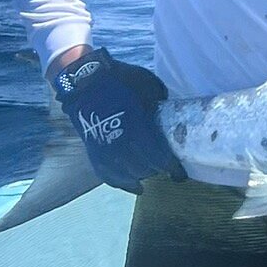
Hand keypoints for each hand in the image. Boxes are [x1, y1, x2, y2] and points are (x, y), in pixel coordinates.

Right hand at [53, 48, 186, 192]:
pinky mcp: (93, 152)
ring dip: (142, 175)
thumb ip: (160, 106)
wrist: (86, 80)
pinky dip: (122, 182)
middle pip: (144, 168)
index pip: (158, 157)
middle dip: (158, 169)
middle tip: (167, 166)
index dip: (172, 168)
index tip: (181, 174)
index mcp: (137, 127)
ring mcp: (105, 150)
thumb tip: (170, 116)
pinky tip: (133, 185)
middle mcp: (121, 143)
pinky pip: (108, 175)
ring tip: (152, 172)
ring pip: (127, 174)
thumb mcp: (149, 87)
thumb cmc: (122, 81)